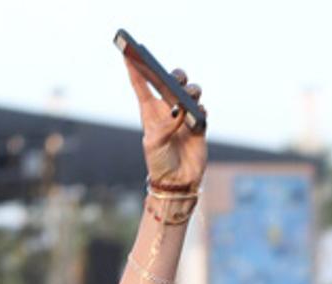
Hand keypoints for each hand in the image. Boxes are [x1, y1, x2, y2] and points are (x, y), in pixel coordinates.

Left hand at [124, 58, 207, 186]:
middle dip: (174, 75)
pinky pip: (202, 109)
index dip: (135, 69)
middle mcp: (167, 110)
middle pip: (170, 83)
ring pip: (190, 92)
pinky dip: (200, 109)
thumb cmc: (159, 163)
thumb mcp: (154, 145)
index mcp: (150, 113)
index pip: (141, 86)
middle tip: (175, 79)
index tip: (128, 53)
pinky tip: (198, 114)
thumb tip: (178, 110)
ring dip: (191, 91)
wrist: (177, 181)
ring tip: (188, 98)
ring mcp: (184, 116)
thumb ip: (164, 126)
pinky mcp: (199, 124)